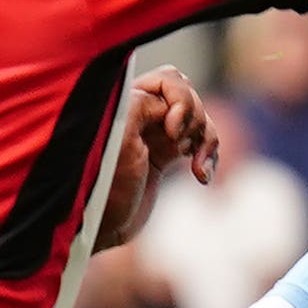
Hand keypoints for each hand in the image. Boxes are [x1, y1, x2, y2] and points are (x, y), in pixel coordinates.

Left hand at [97, 68, 221, 244]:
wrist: (99, 227)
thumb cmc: (103, 186)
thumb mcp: (120, 140)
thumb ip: (142, 106)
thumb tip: (167, 101)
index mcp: (127, 102)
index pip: (170, 81)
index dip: (181, 102)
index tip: (172, 132)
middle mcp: (142, 113)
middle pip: (188, 95)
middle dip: (195, 118)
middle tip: (179, 146)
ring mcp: (155, 134)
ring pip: (198, 119)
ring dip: (207, 142)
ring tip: (199, 169)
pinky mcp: (164, 154)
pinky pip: (199, 143)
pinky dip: (208, 158)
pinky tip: (202, 178)